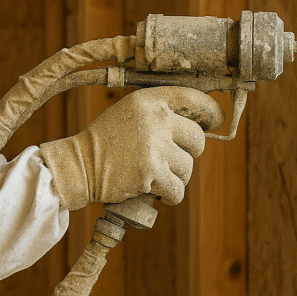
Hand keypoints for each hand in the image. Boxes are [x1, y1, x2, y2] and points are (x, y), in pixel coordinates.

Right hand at [39, 86, 223, 210]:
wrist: (80, 166)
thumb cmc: (107, 141)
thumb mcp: (130, 112)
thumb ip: (161, 113)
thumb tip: (203, 124)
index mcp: (150, 100)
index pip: (193, 99)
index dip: (211, 111)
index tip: (216, 120)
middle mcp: (156, 120)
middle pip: (197, 139)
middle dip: (187, 153)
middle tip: (167, 159)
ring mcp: (154, 147)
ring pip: (188, 168)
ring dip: (175, 177)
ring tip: (154, 175)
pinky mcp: (152, 174)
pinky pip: (178, 190)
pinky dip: (170, 196)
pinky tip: (156, 191)